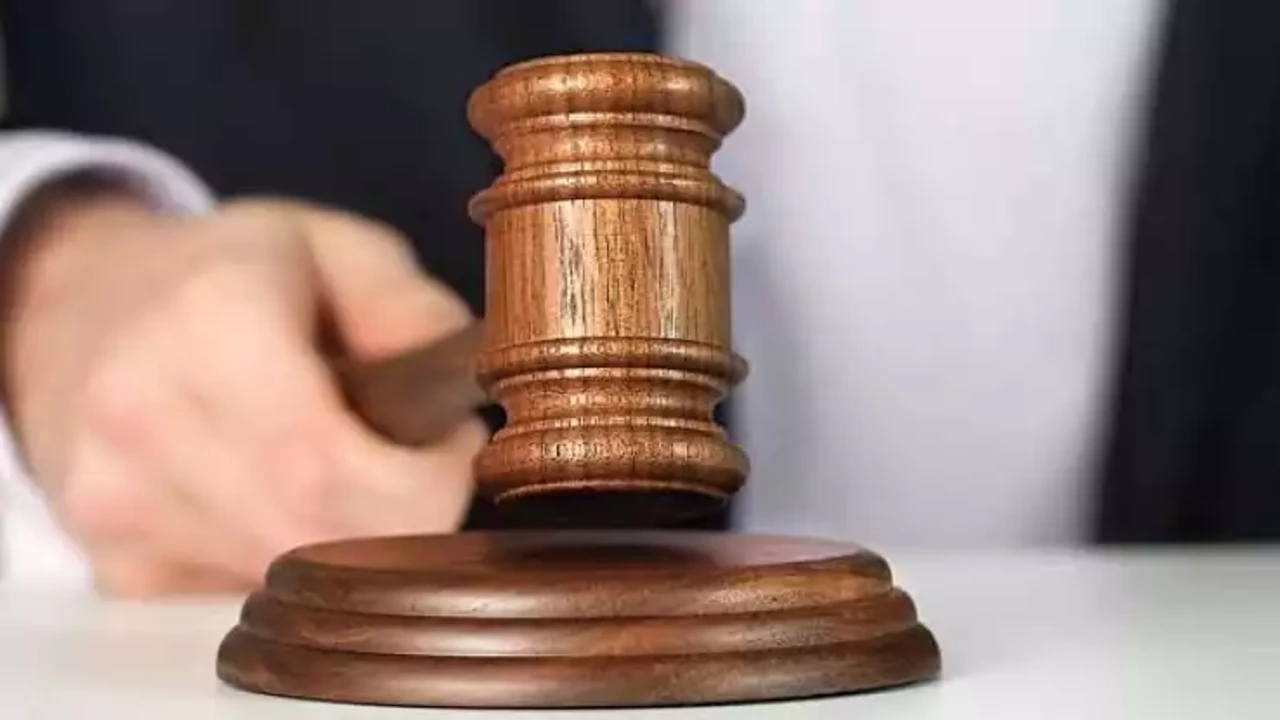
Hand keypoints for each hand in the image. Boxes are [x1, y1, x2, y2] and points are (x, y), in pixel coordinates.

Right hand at [0, 184, 485, 596]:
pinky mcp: (118, 564)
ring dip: (353, 539)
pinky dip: (296, 557)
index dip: (429, 482)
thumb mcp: (336, 247)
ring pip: (295, 579)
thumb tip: (462, 394)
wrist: (81, 310)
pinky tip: (285, 493)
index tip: (455, 442)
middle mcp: (145, 423)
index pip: (334, 468)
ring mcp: (120, 506)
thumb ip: (415, 311)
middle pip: (324, 540)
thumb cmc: (225, 272)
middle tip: (421, 459)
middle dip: (409, 517)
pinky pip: (252, 594)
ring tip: (347, 461)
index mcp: (208, 324)